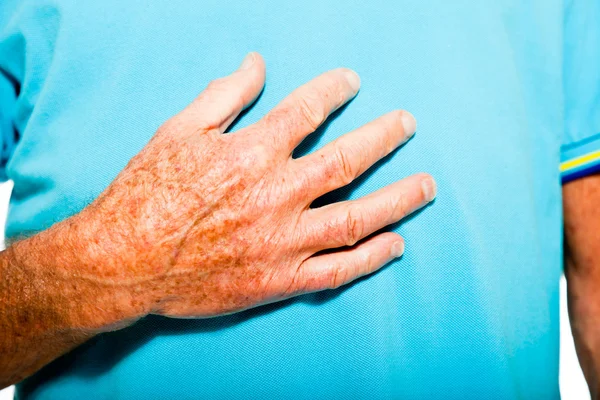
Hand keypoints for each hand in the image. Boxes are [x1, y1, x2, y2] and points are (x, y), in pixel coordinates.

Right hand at [77, 52, 435, 319]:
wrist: (122, 261)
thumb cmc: (146, 193)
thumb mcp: (177, 131)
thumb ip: (223, 95)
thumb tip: (257, 64)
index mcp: (252, 152)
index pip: (308, 109)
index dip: (335, 89)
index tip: (352, 82)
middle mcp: (276, 194)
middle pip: (349, 159)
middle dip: (385, 136)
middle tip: (407, 124)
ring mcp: (282, 240)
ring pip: (357, 217)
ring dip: (399, 198)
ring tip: (427, 185)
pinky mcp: (278, 280)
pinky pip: (337, 270)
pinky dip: (371, 259)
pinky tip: (396, 244)